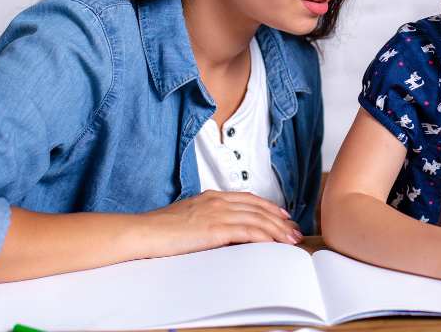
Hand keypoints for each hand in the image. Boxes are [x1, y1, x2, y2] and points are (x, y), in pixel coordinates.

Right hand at [141, 190, 301, 256]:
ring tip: (291, 241)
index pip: (249, 199)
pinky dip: (264, 237)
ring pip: (258, 219)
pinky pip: (248, 231)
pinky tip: (274, 244)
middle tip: (295, 232)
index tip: (283, 216)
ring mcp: (217, 213)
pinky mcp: (215, 229)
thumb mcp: (188, 217)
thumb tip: (220, 231)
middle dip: (280, 221)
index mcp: (212, 196)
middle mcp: (218, 201)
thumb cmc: (160, 229)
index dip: (269, 207)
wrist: (144, 232)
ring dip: (278, 231)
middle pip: (258, 209)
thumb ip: (207, 219)